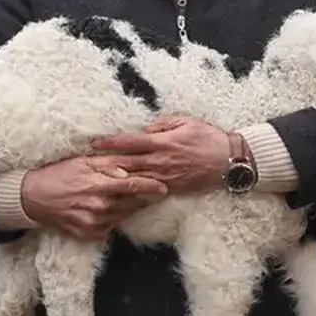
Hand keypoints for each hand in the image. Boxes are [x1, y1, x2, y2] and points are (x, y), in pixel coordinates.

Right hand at [20, 155, 168, 241]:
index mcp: (99, 185)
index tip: (164, 187)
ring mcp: (94, 223)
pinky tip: (108, 209)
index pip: (134, 186)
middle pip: (133, 203)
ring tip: (127, 198)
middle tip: (152, 191)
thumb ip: (109, 163)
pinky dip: (113, 218)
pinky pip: (110, 227)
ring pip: (124, 216)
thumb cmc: (59, 174)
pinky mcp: (88, 234)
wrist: (33, 197)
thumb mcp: (84, 161)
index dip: (152, 187)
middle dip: (144, 197)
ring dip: (130, 208)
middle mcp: (99, 206)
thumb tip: (131, 163)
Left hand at [90, 115, 231, 195]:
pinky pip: (148, 191)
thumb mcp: (185, 121)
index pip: (130, 142)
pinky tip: (122, 194)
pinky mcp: (171, 188)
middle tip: (87, 166)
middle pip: (127, 164)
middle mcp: (160, 162)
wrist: (228, 161)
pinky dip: (134, 192)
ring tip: (98, 181)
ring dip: (116, 181)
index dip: (111, 143)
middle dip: (106, 164)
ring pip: (135, 180)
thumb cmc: (208, 137)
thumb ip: (163, 124)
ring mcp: (164, 177)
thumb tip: (146, 129)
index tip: (94, 143)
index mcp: (162, 142)